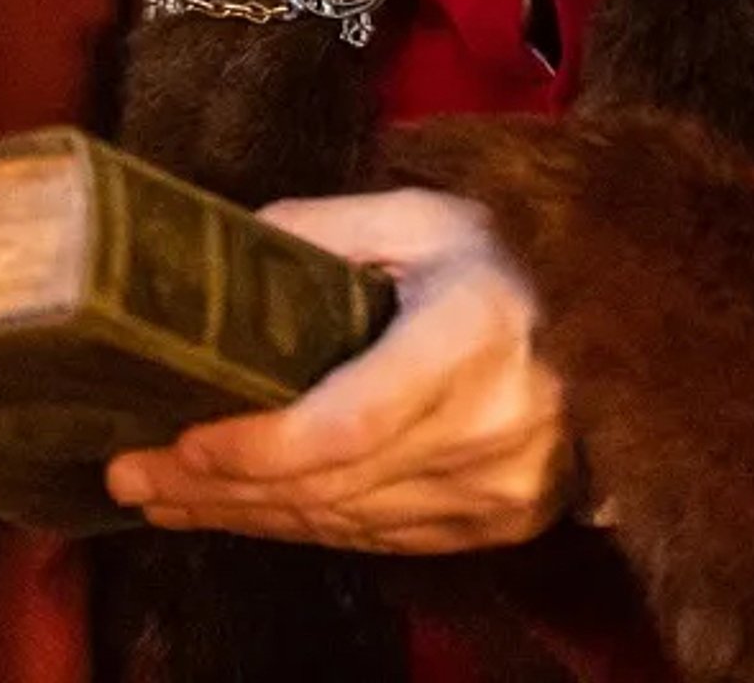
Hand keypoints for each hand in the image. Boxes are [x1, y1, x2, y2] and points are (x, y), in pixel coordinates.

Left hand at [103, 189, 572, 554]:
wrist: (626, 321)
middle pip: (328, 486)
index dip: (255, 448)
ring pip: (344, 522)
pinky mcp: (501, 523)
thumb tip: (219, 249)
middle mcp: (489, 430)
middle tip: (127, 472)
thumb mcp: (423, 214)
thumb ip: (323, 231)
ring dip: (245, 516)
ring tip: (162, 495)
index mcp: (470, 338)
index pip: (345, 426)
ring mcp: (500, 491)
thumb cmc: (513, 254)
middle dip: (217, 486)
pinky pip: (380, 538)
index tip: (176, 439)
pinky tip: (245, 512)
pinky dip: (305, 526)